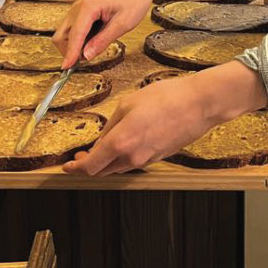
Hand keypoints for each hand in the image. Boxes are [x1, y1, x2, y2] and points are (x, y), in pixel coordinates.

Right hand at [52, 0, 152, 68]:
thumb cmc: (133, 1)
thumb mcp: (122, 24)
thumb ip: (103, 41)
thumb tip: (86, 55)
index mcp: (88, 7)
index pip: (75, 35)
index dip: (70, 53)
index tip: (66, 67)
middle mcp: (79, 7)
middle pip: (62, 36)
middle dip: (70, 50)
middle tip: (87, 59)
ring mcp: (78, 9)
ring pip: (65, 34)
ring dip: (74, 46)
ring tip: (94, 48)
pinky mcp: (81, 13)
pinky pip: (72, 31)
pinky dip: (78, 40)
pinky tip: (93, 41)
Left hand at [63, 61, 267, 175]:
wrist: (200, 104)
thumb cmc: (168, 98)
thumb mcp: (129, 102)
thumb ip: (112, 123)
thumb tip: (104, 137)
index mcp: (120, 142)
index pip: (91, 165)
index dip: (75, 167)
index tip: (68, 165)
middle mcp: (133, 156)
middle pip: (103, 170)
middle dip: (90, 164)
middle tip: (81, 155)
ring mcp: (147, 158)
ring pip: (119, 166)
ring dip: (107, 160)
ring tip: (103, 145)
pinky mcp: (159, 156)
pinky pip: (135, 160)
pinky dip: (124, 155)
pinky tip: (126, 140)